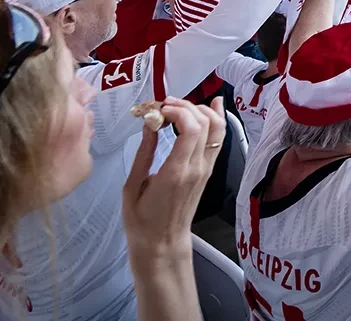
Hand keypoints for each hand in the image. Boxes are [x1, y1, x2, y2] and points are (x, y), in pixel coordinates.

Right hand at [121, 96, 223, 256]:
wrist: (162, 244)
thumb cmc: (142, 221)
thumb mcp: (132, 187)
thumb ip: (144, 152)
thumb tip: (149, 122)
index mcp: (176, 172)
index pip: (191, 129)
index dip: (178, 110)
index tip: (158, 109)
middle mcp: (196, 168)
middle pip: (205, 123)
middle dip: (186, 106)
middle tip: (164, 105)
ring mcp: (206, 169)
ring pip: (217, 128)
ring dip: (201, 110)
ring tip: (179, 107)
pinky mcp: (208, 171)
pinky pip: (218, 139)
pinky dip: (216, 119)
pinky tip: (210, 106)